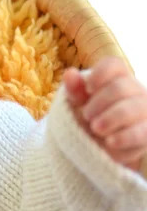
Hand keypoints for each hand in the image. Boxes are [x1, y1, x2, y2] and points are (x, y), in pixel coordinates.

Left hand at [64, 56, 146, 170]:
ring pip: (131, 108)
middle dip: (99, 102)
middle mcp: (135, 91)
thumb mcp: (79, 103)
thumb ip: (75, 89)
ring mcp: (145, 111)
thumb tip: (69, 73)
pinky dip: (124, 137)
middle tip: (87, 116)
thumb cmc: (91, 117)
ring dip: (110, 118)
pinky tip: (110, 141)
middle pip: (120, 87)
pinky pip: (141, 132)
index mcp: (117, 78)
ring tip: (95, 128)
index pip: (113, 64)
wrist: (103, 146)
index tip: (89, 89)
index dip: (100, 73)